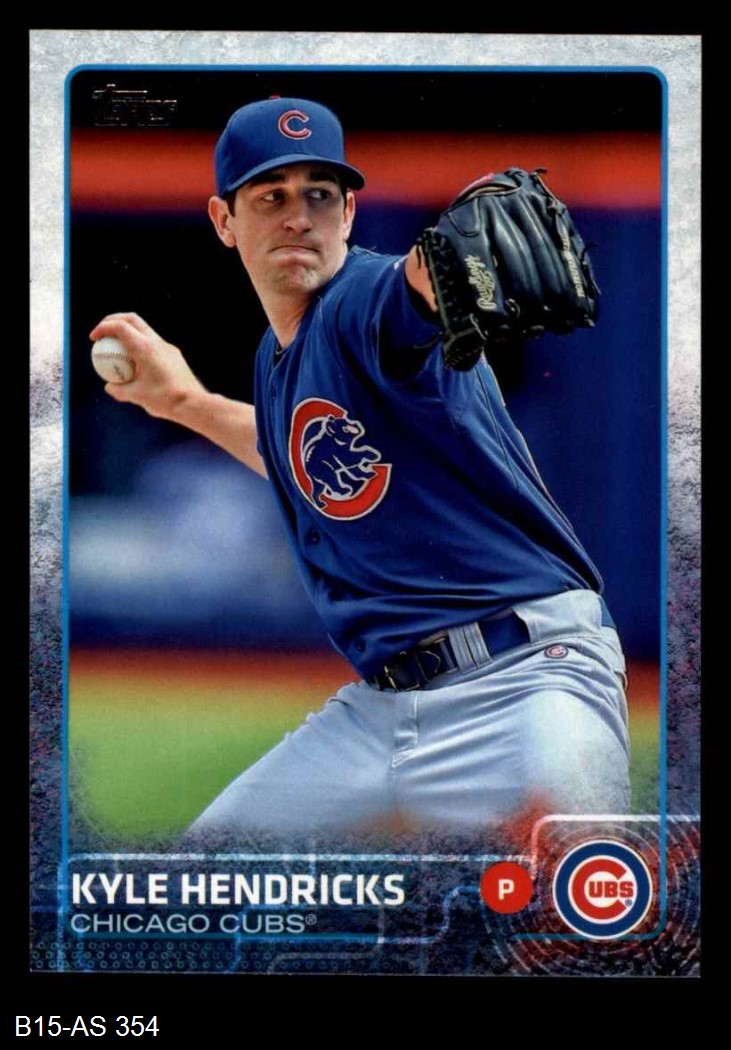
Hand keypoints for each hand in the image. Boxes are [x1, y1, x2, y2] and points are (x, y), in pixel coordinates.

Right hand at [89, 313, 204, 420]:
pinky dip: (139, 344)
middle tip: (102, 333)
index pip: (120, 327)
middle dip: (114, 320)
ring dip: (128, 332)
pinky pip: (152, 343)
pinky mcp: (173, 354)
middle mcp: (156, 343)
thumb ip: (119, 390)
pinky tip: (134, 361)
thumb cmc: (165, 400)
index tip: (93, 339)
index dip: (103, 328)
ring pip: (144, 329)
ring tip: (116, 347)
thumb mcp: (136, 397)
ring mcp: (167, 347)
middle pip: (132, 319)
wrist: (193, 403)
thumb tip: (109, 386)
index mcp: (145, 348)